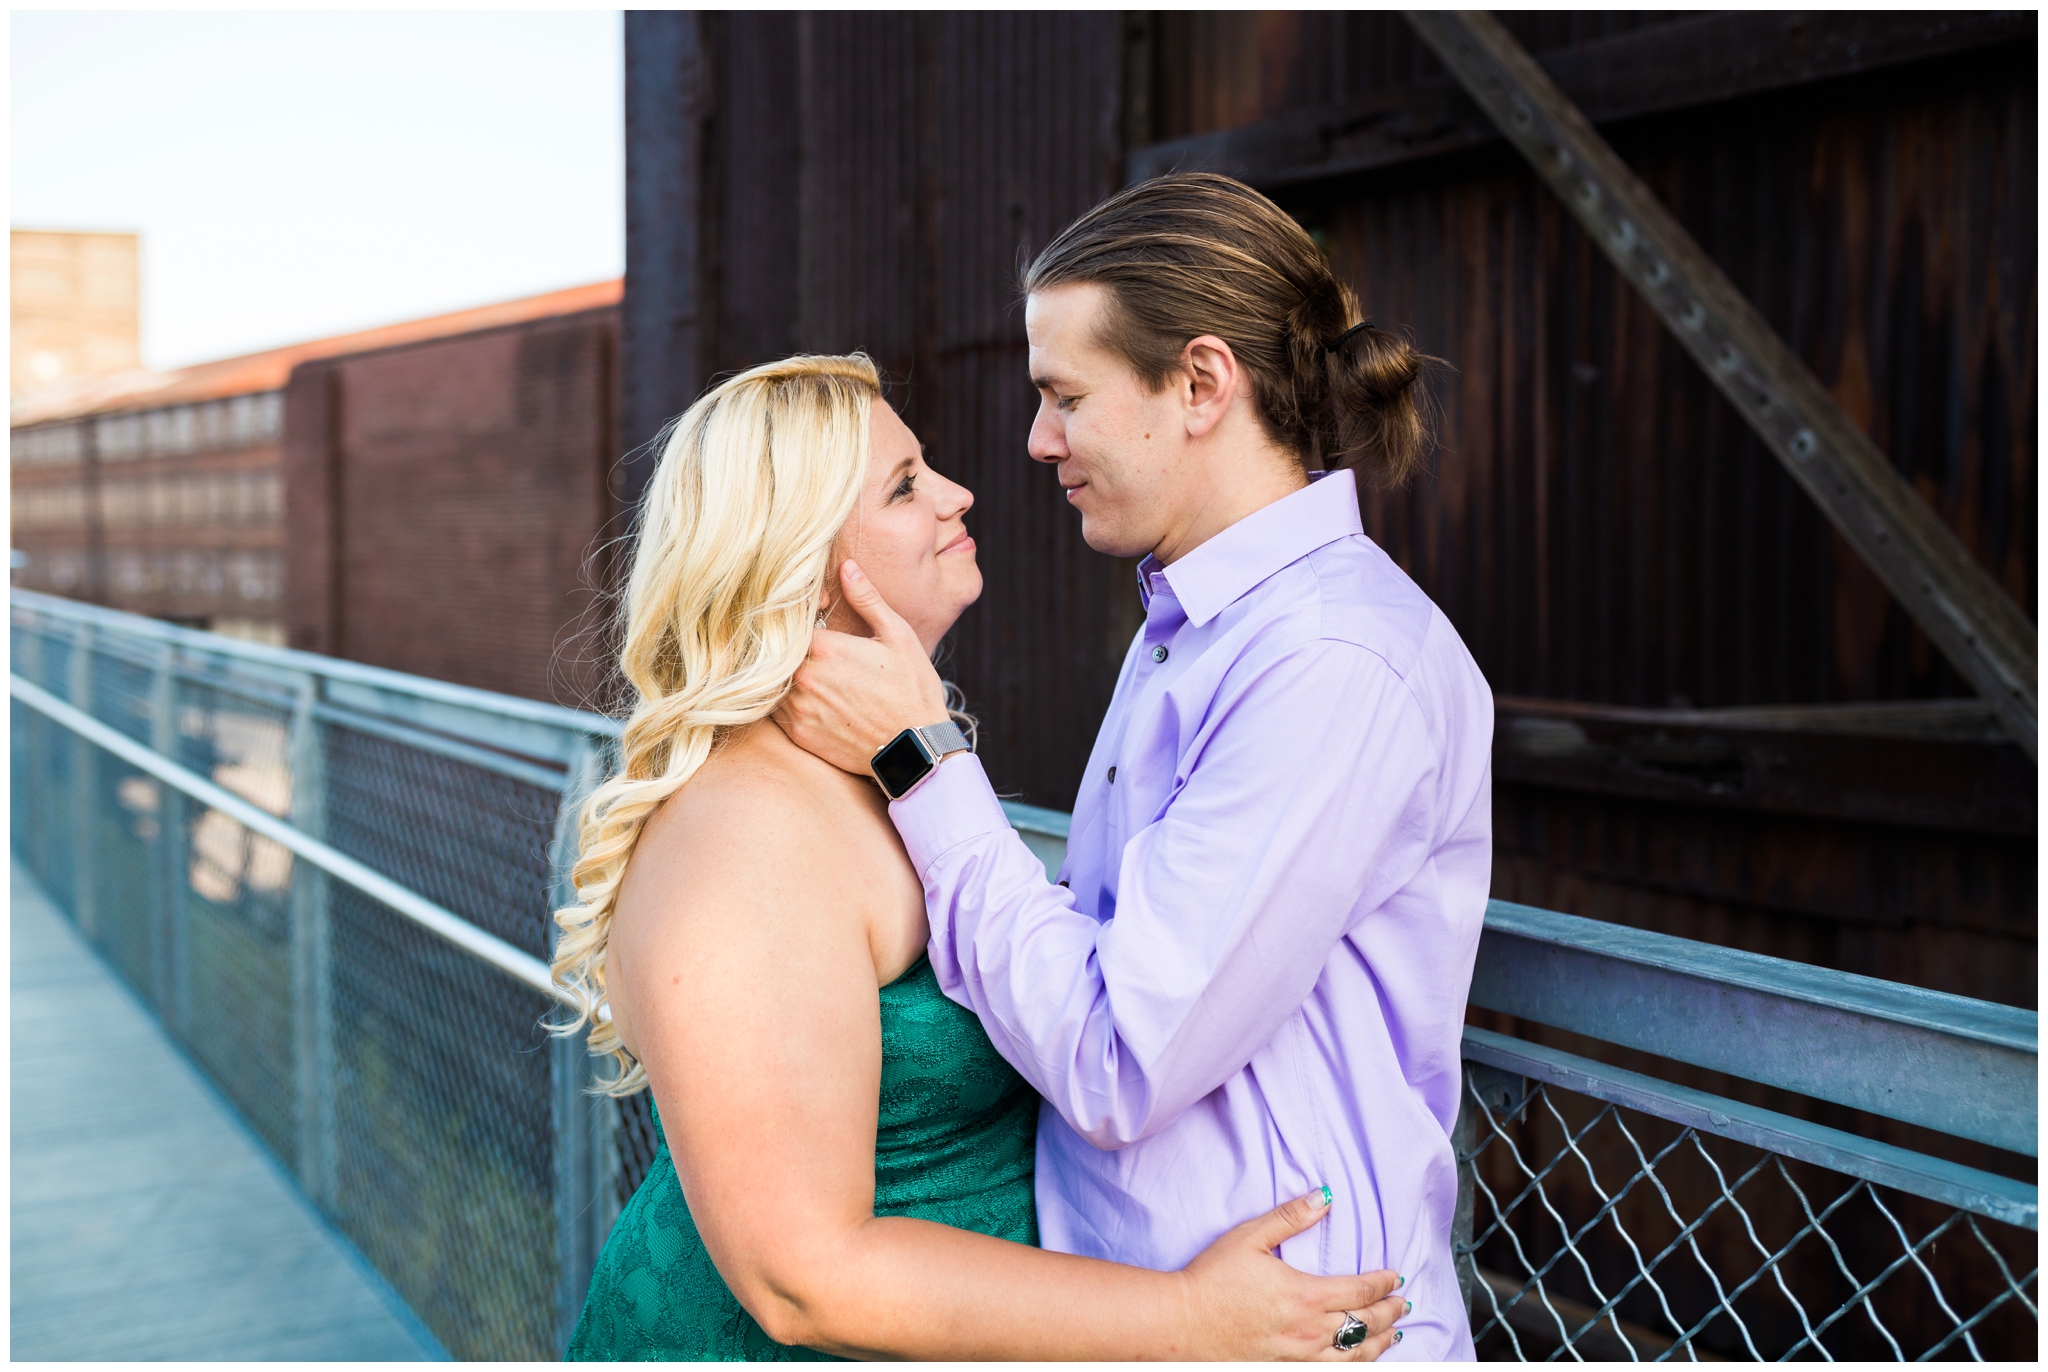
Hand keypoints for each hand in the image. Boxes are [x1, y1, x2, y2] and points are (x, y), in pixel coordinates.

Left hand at [775, 560, 950, 775]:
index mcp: (826, 648)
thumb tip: (846, 566)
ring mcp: (798, 708)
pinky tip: (816, 701)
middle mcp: (804, 678)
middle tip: (813, 650)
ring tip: (817, 677)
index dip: (799, 618)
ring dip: (787, 676)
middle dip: (791, 648)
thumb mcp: (897, 637)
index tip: (813, 620)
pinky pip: (777, 711)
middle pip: (779, 653)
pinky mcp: (798, 734)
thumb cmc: (912, 689)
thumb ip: (867, 600)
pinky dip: (789, 703)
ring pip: (774, 682)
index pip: (791, 622)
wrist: (915, 749)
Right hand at [1179, 1191, 1408, 1360]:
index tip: (1395, 1277)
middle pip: (1366, 1325)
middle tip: (1403, 1303)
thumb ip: (1290, 1217)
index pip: (1360, 1291)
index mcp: (1305, 1295)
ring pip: (1355, 1356)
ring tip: (1394, 1335)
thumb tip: (1325, 1197)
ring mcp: (1299, 1358)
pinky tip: (1358, 1361)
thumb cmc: (1212, 1278)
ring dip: (1380, 1343)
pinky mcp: (1285, 1371)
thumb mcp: (1249, 1237)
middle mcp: (1310, 1331)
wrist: (1181, 1323)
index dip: (1383, 1283)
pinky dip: (1354, 1366)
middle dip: (1390, 1312)